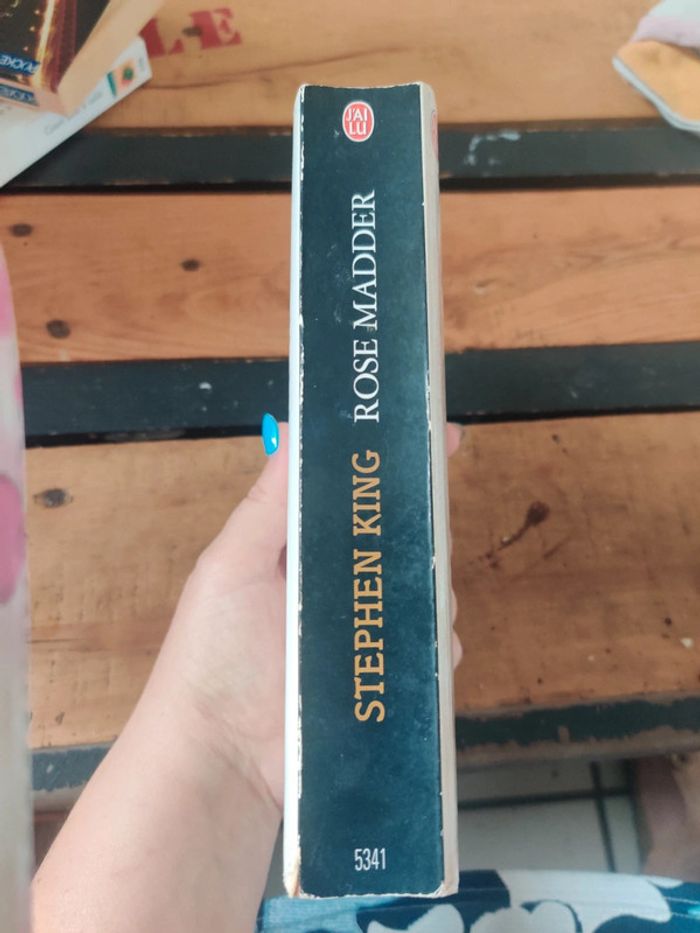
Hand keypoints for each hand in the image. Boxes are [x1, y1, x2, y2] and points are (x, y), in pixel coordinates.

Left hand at [149, 422, 462, 811]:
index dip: (396, 464)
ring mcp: (361, 636)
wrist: (220, 760)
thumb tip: (297, 428)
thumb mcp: (231, 566)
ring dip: (433, 591)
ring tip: (422, 603)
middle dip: (424, 530)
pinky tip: (430, 650)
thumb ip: (269, 505)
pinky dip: (436, 648)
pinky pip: (428, 656)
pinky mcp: (381, 682)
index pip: (355, 494)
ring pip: (423, 595)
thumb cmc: (212, 656)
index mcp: (299, 550)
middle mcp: (335, 587)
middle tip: (431, 529)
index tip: (441, 437)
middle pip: (400, 541)